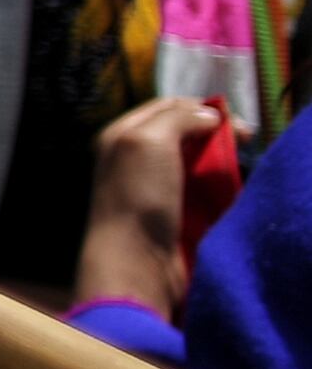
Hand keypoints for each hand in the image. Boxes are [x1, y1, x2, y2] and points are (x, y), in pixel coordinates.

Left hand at [76, 90, 223, 322]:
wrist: (136, 261)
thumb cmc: (138, 197)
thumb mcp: (150, 140)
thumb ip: (179, 118)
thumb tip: (209, 116)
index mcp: (122, 135)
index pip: (167, 107)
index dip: (201, 108)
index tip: (234, 121)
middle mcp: (133, 158)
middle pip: (184, 134)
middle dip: (215, 134)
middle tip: (245, 141)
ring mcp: (152, 187)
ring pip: (194, 163)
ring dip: (218, 162)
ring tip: (237, 165)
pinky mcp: (170, 214)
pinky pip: (199, 191)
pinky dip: (217, 187)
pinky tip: (229, 188)